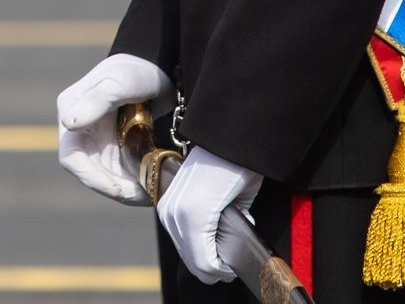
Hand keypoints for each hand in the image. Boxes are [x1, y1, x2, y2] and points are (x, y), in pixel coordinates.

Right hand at [54, 53, 172, 204]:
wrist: (159, 68)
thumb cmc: (136, 70)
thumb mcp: (119, 81)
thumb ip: (96, 100)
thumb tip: (68, 124)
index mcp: (71, 112)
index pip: (72, 158)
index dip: (93, 178)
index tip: (121, 188)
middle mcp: (79, 130)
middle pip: (89, 173)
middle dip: (114, 189)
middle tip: (143, 196)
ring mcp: (97, 141)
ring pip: (106, 178)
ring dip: (127, 190)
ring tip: (152, 192)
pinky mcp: (115, 149)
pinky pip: (121, 174)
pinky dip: (135, 183)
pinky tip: (153, 185)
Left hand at [157, 145, 263, 284]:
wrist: (234, 140)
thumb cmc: (232, 165)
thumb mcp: (218, 200)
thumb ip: (214, 226)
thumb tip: (225, 253)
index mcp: (170, 207)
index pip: (187, 251)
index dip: (210, 261)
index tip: (228, 257)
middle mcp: (168, 213)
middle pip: (192, 262)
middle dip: (216, 265)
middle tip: (235, 259)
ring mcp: (177, 216)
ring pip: (199, 265)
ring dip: (220, 265)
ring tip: (236, 252)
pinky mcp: (192, 217)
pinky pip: (205, 261)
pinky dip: (221, 265)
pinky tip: (233, 257)